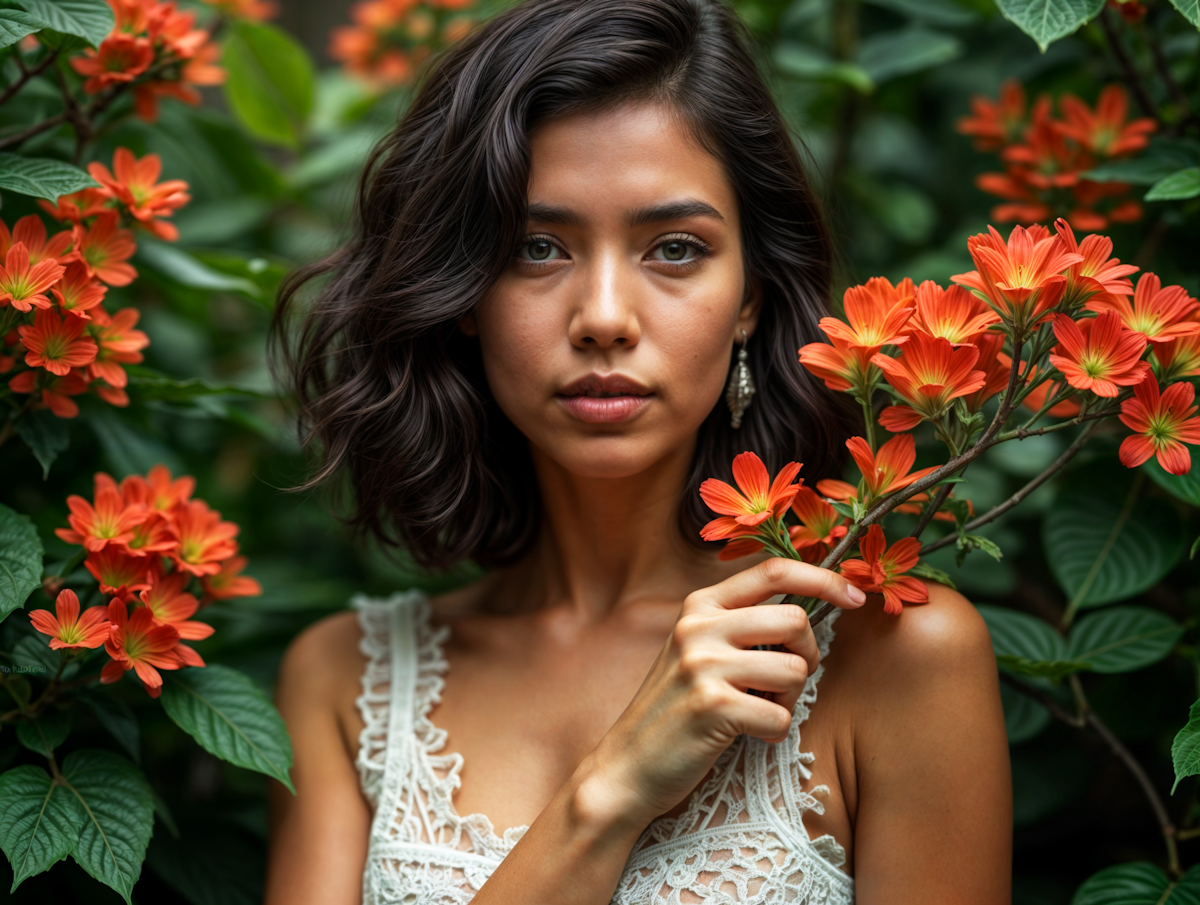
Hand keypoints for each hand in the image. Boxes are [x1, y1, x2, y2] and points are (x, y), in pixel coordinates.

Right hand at [579, 558, 865, 826]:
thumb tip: (808, 607)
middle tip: (786, 682)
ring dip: (788, 701)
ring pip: (795, 671)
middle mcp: (698, 626)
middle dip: (808, 655)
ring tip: (756, 710)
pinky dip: (773, 732)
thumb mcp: (696, 649)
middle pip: (795, 620)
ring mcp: (703, 664)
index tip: (855, 595)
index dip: (823, 579)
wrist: (627, 766)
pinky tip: (744, 734)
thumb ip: (740, 623)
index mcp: (699, 605)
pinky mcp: (712, 706)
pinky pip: (780, 718)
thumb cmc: (675, 709)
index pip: (773, 571)